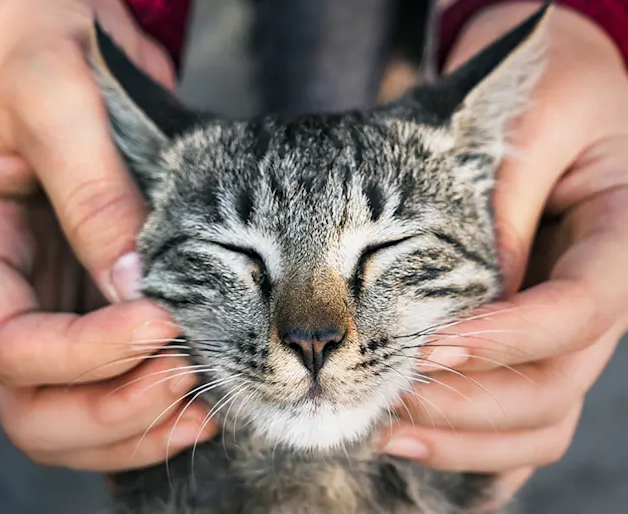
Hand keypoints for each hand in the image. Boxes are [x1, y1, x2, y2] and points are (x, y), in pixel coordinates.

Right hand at [0, 0, 215, 470]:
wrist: (62, 39)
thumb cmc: (40, 47)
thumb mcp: (57, 97)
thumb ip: (91, 189)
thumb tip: (135, 285)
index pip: (7, 342)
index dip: (84, 354)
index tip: (163, 324)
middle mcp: (5, 292)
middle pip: (31, 405)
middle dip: (109, 412)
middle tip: (186, 380)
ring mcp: (51, 306)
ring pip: (68, 413)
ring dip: (134, 427)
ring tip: (203, 405)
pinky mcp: (92, 305)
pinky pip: (109, 384)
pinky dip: (151, 409)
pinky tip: (200, 398)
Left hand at [381, 3, 627, 505]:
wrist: (551, 101)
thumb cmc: (548, 94)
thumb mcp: (532, 122)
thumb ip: (504, 205)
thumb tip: (463, 300)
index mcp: (617, 240)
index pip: (580, 310)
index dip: (508, 338)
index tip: (430, 344)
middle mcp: (597, 299)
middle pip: (555, 385)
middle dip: (470, 402)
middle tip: (387, 396)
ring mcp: (564, 331)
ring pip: (539, 419)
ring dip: (464, 439)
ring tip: (383, 431)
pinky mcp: (530, 344)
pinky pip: (520, 419)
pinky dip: (475, 447)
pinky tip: (418, 445)